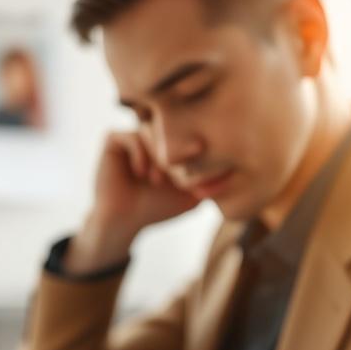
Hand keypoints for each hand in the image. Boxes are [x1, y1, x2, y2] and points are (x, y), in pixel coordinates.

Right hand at [66, 132, 200, 274]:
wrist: (123, 221)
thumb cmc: (156, 209)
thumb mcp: (190, 197)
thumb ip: (210, 183)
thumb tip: (237, 172)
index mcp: (169, 144)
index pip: (186, 132)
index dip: (194, 147)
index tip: (198, 163)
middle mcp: (150, 136)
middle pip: (169, 128)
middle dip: (175, 152)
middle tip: (179, 173)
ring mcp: (132, 136)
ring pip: (150, 131)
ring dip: (157, 155)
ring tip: (157, 180)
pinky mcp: (113, 140)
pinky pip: (130, 136)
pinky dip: (139, 153)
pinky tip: (141, 173)